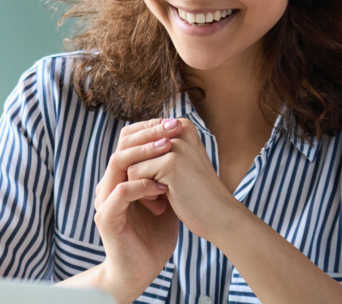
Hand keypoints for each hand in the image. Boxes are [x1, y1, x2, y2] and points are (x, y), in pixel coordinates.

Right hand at [90, 119, 182, 302]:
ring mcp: (105, 199)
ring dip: (144, 153)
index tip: (175, 122)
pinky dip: (142, 186)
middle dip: (149, 133)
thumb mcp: (166, 196)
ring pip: (117, 162)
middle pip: (122, 145)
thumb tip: (187, 145)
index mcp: (121, 175)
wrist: (141, 268)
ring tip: (167, 149)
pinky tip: (162, 187)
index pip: (129, 140)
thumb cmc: (154, 234)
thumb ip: (168, 172)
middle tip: (172, 127)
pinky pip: (120, 192)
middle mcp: (109, 183)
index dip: (150, 128)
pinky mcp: (106, 217)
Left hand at [125, 118, 240, 240]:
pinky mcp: (170, 162)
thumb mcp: (176, 164)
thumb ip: (155, 148)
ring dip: (139, 185)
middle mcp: (179, 128)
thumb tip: (123, 138)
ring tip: (159, 198)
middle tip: (155, 194)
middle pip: (133, 149)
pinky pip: (134, 174)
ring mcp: (176, 144)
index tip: (159, 181)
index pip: (139, 138)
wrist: (219, 217)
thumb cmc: (195, 193)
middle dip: (138, 174)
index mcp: (182, 125)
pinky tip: (161, 204)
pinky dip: (143, 194)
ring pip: (130, 161)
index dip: (141, 163)